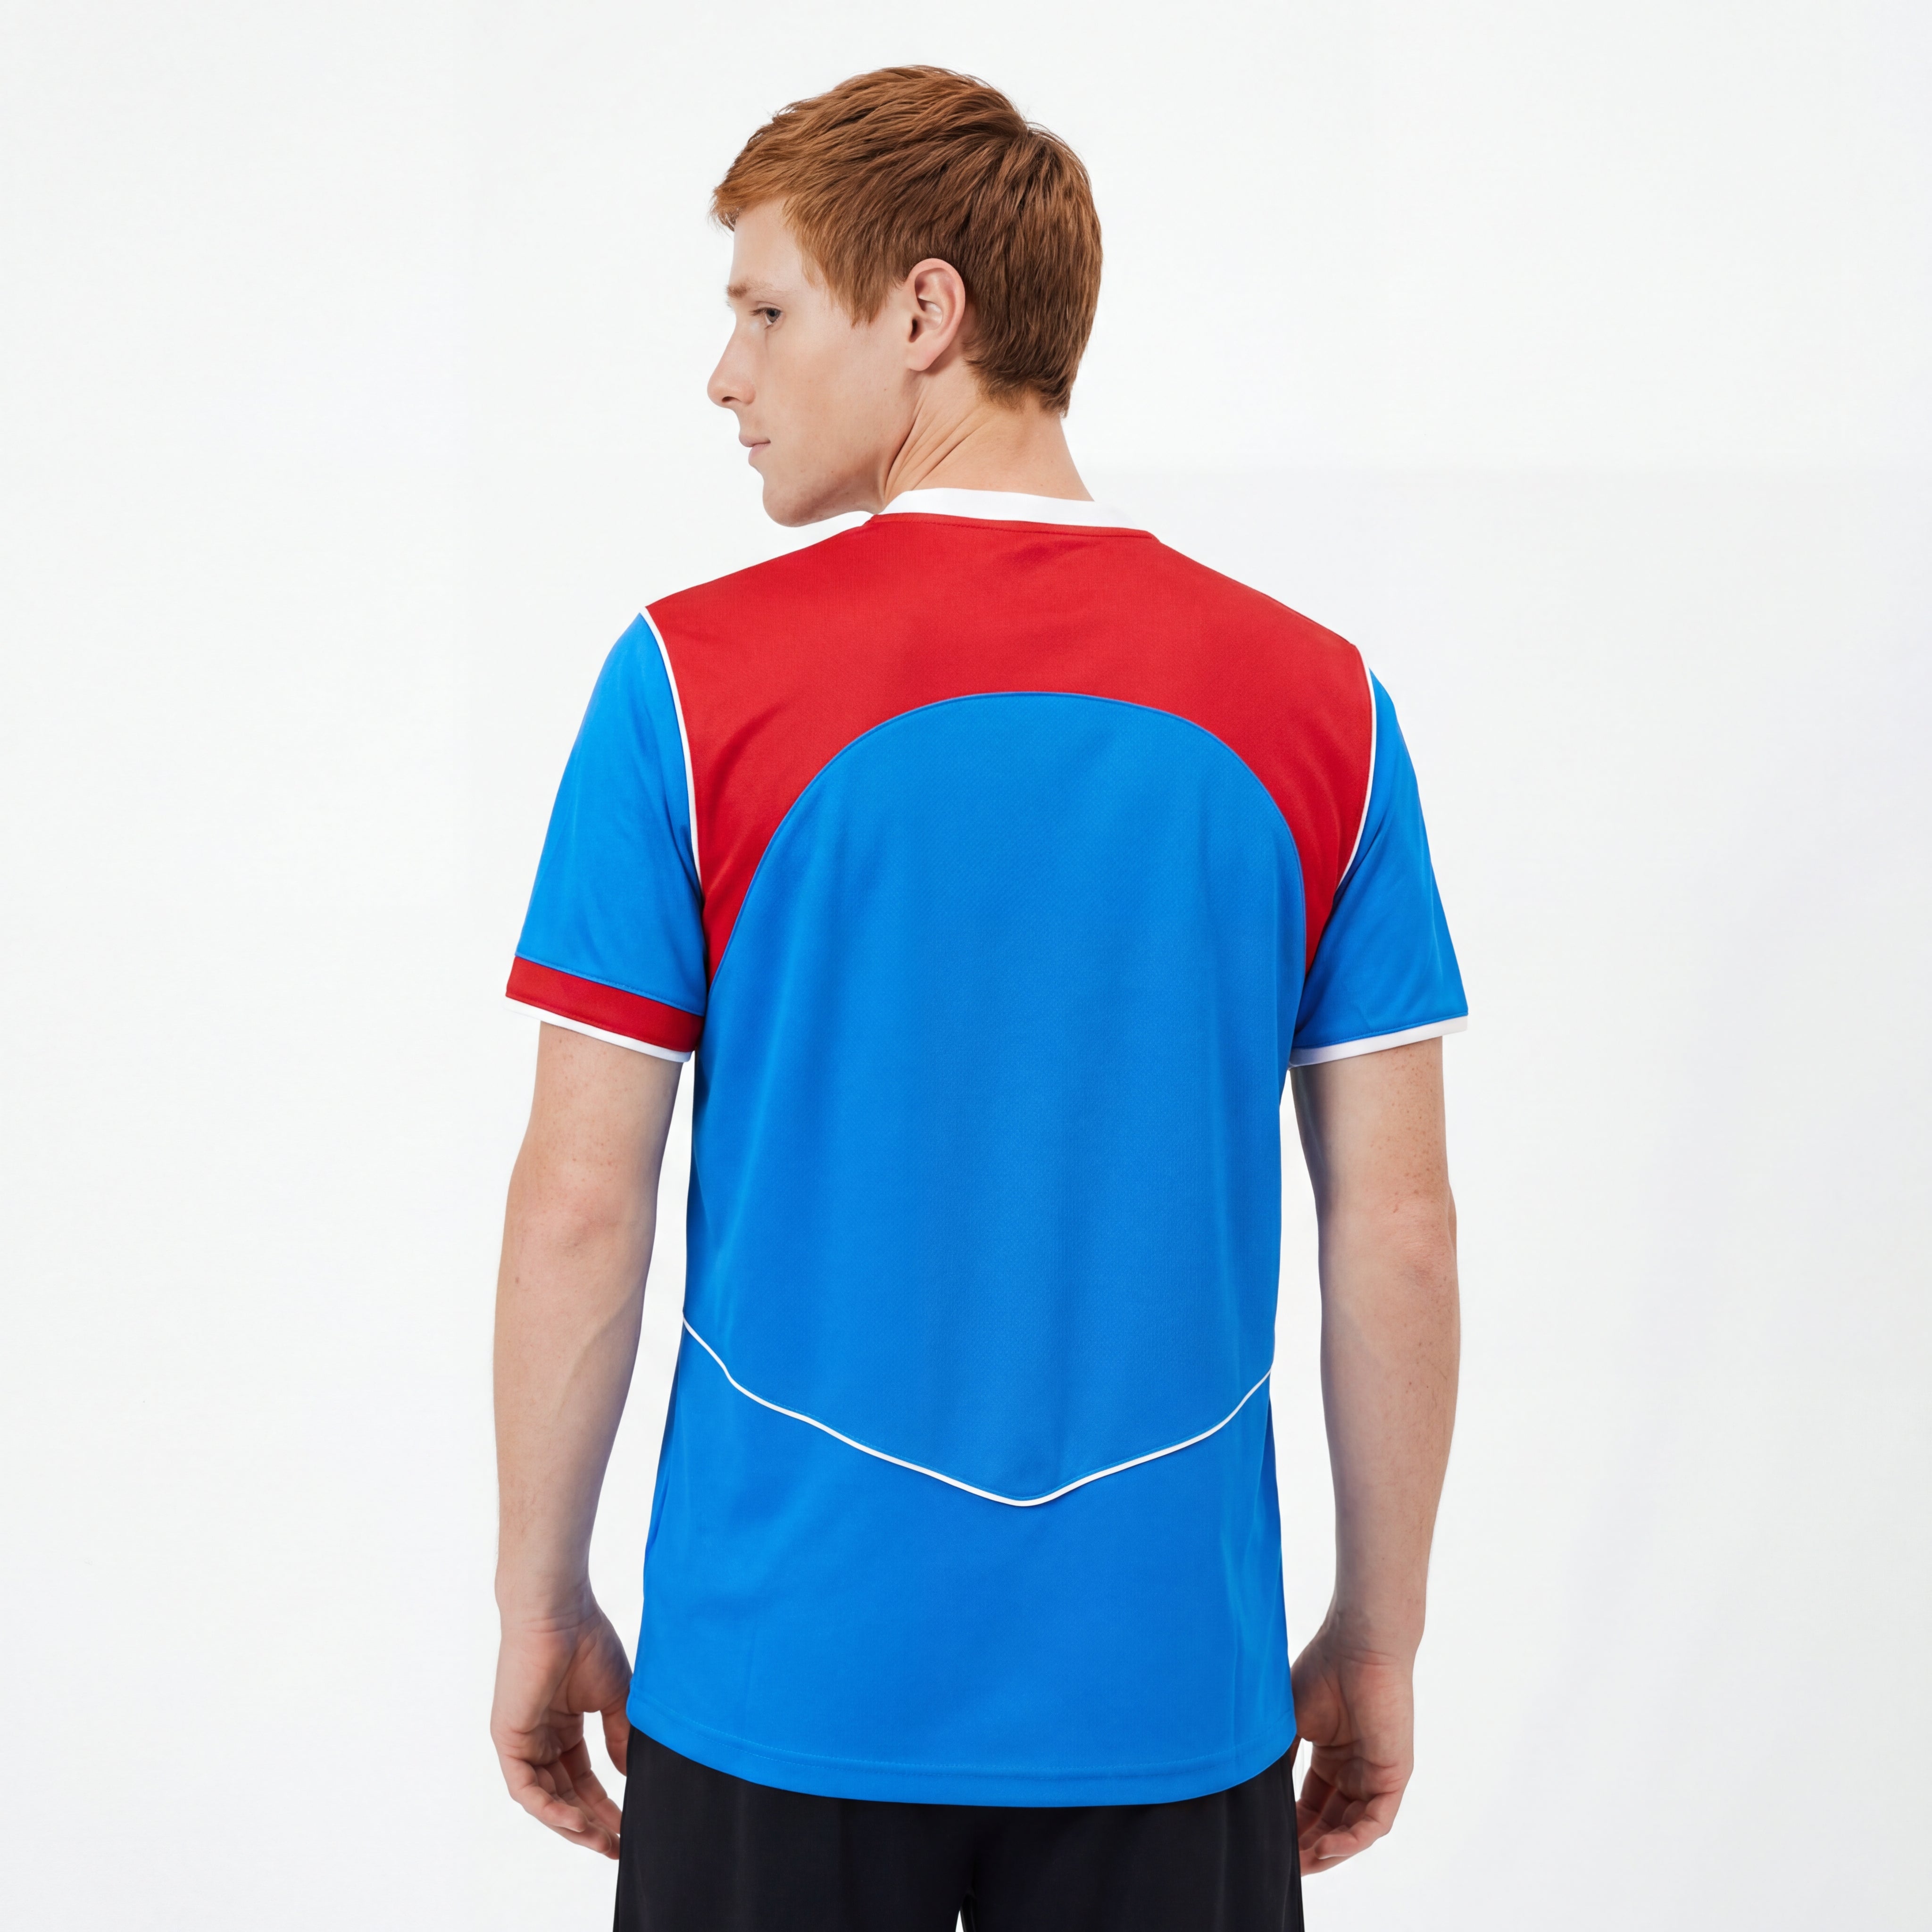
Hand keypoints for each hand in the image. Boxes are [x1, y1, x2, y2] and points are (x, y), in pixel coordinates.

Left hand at [490, 1599, 632, 1857]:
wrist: (560, 1611)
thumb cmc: (587, 1640)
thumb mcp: (615, 1697)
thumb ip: (619, 1738)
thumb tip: (628, 1776)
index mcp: (563, 1727)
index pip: (583, 1779)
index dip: (605, 1806)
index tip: (629, 1827)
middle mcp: (541, 1738)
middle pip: (564, 1795)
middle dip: (591, 1824)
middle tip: (617, 1847)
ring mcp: (523, 1740)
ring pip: (544, 1799)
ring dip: (572, 1824)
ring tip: (602, 1841)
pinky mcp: (508, 1739)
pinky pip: (525, 1788)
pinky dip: (549, 1809)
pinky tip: (575, 1820)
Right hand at [1289, 1619, 1415, 1874]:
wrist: (1355, 1645)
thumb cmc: (1323, 1671)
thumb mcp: (1290, 1724)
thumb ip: (1280, 1760)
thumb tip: (1252, 1794)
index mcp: (1333, 1759)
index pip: (1312, 1807)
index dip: (1291, 1828)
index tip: (1265, 1843)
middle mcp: (1356, 1772)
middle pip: (1332, 1824)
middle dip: (1307, 1848)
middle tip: (1282, 1865)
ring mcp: (1376, 1775)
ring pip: (1354, 1830)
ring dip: (1328, 1851)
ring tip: (1301, 1863)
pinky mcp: (1394, 1775)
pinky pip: (1376, 1821)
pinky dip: (1353, 1839)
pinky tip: (1328, 1847)